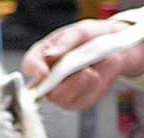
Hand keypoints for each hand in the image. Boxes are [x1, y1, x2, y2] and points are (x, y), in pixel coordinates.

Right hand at [21, 19, 143, 109]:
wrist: (114, 47)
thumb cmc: (91, 37)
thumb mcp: (81, 31)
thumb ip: (65, 42)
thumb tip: (50, 55)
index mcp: (43, 55)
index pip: (29, 65)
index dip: (35, 69)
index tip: (44, 72)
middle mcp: (49, 76)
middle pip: (47, 90)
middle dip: (67, 82)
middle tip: (85, 70)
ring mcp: (63, 92)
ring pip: (65, 99)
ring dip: (83, 84)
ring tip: (96, 67)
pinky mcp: (78, 101)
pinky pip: (83, 101)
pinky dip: (95, 88)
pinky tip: (100, 74)